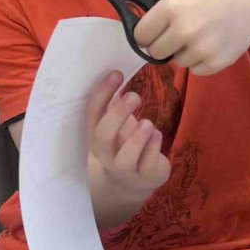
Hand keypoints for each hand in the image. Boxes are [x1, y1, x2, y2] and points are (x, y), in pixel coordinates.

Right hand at [85, 71, 170, 224]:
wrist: (133, 182)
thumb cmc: (124, 143)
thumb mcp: (116, 123)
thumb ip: (113, 102)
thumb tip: (115, 67)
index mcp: (95, 135)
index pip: (92, 114)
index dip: (102, 93)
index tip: (117, 73)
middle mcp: (105, 154)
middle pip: (102, 136)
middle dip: (117, 114)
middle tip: (135, 95)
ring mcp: (125, 168)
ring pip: (125, 157)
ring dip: (137, 137)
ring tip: (147, 123)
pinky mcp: (145, 176)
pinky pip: (148, 164)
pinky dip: (154, 147)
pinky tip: (157, 135)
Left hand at [133, 0, 249, 75]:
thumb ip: (164, 13)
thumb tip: (143, 35)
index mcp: (172, 8)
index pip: (141, 35)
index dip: (146, 35)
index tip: (153, 33)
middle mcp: (184, 30)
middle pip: (155, 52)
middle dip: (163, 45)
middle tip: (177, 36)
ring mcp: (201, 49)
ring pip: (176, 62)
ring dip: (184, 53)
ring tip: (202, 37)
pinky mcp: (216, 63)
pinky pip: (195, 70)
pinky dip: (200, 61)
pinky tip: (212, 45)